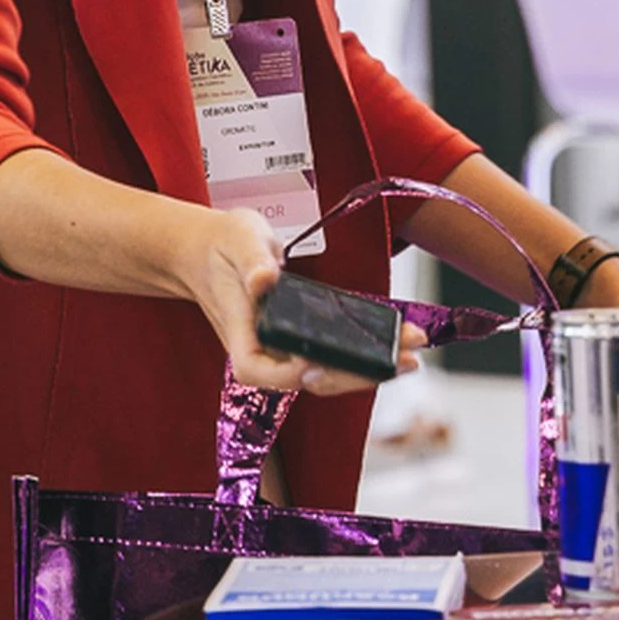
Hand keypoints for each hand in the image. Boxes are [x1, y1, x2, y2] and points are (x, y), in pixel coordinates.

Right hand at [181, 206, 424, 395]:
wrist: (208, 251)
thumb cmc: (222, 244)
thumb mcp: (237, 239)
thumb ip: (252, 260)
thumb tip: (265, 280)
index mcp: (241, 330)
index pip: (257, 371)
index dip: (287, 374)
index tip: (315, 359)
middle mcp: (263, 348)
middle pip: (307, 380)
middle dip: (356, 375)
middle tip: (403, 359)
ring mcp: (281, 348)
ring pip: (324, 372)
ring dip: (368, 367)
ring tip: (410, 353)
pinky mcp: (297, 341)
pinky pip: (330, 354)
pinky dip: (361, 352)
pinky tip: (393, 342)